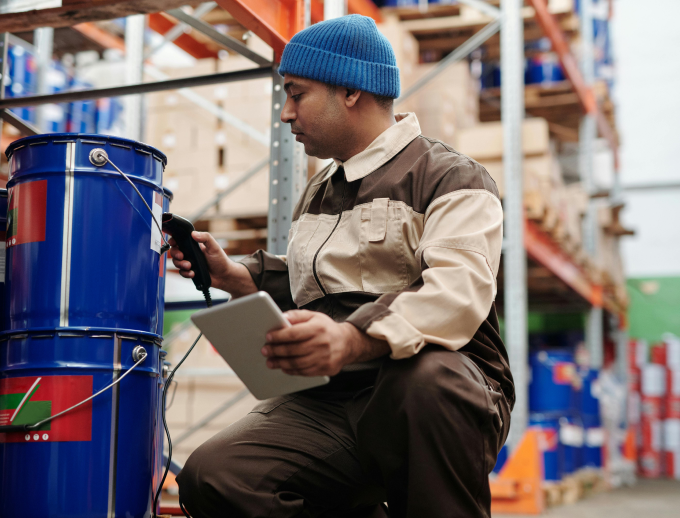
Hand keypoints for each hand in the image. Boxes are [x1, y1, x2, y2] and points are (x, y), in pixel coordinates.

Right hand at [169, 231, 231, 290]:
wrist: (224, 276)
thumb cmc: (221, 260)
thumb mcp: (214, 247)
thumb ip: (206, 238)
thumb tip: (194, 233)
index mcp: (195, 245)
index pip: (180, 240)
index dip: (174, 241)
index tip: (173, 243)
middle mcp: (191, 253)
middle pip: (175, 251)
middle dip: (176, 254)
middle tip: (182, 256)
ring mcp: (190, 263)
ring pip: (177, 262)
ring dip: (180, 264)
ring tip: (189, 266)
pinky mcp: (190, 272)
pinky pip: (182, 272)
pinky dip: (185, 273)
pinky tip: (193, 273)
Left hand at [262, 310, 389, 375]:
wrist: (348, 343)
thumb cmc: (326, 329)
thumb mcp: (314, 316)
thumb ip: (297, 315)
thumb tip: (281, 317)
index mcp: (318, 328)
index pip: (294, 333)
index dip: (279, 336)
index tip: (268, 337)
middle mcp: (322, 343)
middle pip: (293, 349)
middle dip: (276, 350)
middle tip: (265, 350)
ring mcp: (324, 358)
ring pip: (297, 363)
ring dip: (281, 363)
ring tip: (270, 361)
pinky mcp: (325, 369)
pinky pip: (304, 372)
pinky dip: (291, 371)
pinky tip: (283, 367)